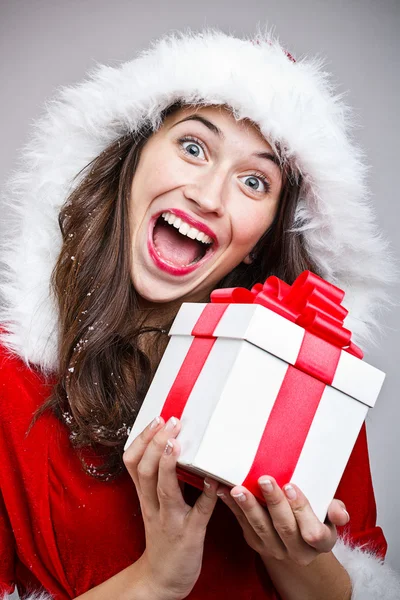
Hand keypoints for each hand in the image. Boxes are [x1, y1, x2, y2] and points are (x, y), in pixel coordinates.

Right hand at [123, 416, 218, 599]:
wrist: (162, 580)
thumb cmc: (162, 535)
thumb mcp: (152, 505)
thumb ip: (160, 479)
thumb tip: (173, 444)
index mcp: (144, 496)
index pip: (132, 463)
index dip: (141, 439)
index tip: (156, 419)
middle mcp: (153, 505)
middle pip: (145, 471)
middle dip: (155, 443)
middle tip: (171, 421)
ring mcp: (171, 520)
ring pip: (164, 490)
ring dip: (169, 464)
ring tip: (177, 442)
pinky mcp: (191, 534)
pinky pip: (199, 512)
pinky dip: (207, 496)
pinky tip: (215, 481)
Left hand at [216, 476, 349, 566]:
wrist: (298, 544)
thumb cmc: (315, 518)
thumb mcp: (330, 516)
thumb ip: (334, 511)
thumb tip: (338, 511)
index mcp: (320, 542)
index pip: (313, 531)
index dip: (301, 509)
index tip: (291, 486)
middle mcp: (297, 550)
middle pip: (284, 527)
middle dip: (273, 502)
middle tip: (264, 480)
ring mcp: (274, 549)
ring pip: (260, 528)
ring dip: (248, 507)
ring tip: (238, 489)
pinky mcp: (256, 543)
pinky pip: (243, 525)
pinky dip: (233, 508)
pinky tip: (224, 491)